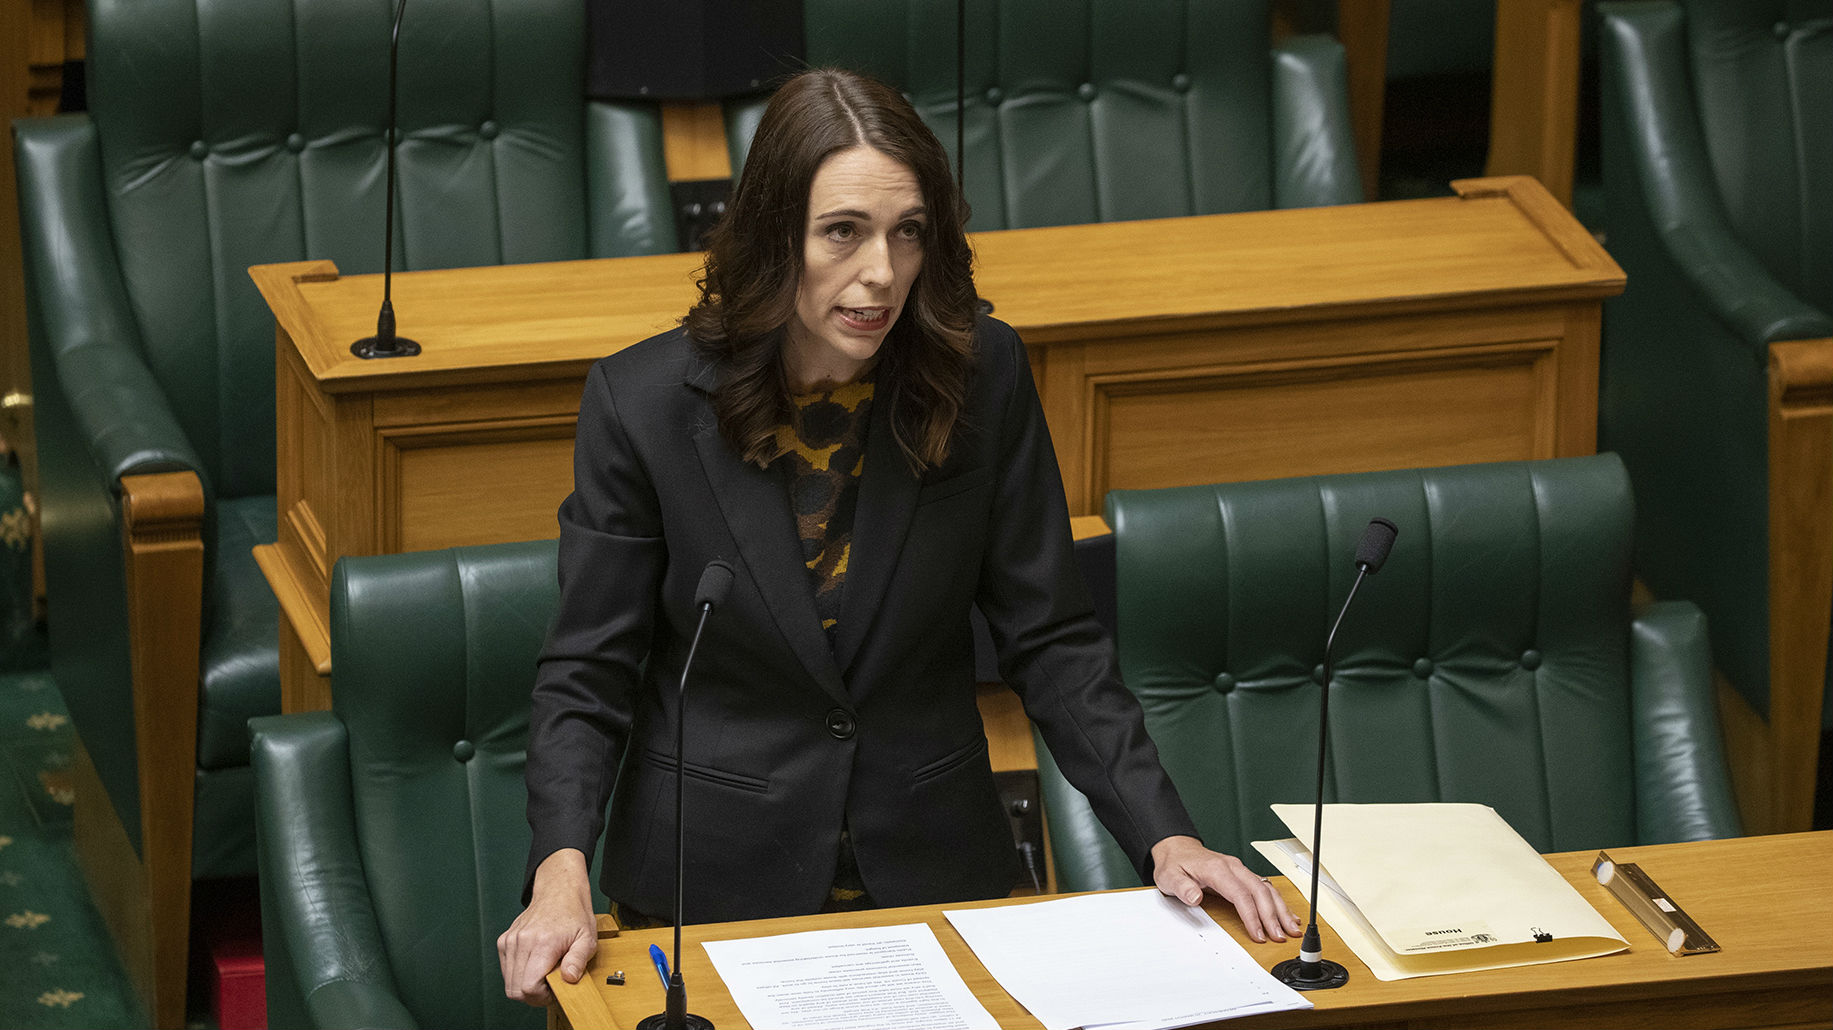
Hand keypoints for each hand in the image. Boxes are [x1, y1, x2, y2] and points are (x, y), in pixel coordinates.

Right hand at [497, 849, 597, 1006]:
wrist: (559, 891)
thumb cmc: (574, 915)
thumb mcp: (587, 938)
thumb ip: (578, 960)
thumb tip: (569, 979)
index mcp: (542, 943)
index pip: (528, 987)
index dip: (542, 996)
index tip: (555, 988)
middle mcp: (521, 942)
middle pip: (515, 990)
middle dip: (533, 995)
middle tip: (551, 984)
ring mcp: (509, 941)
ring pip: (509, 983)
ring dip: (525, 985)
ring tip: (544, 973)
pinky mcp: (504, 941)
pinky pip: (506, 971)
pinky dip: (519, 974)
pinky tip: (535, 965)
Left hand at [1150, 835, 1302, 943]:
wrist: (1177, 849)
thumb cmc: (1175, 864)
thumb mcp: (1170, 877)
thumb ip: (1183, 888)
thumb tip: (1195, 897)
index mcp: (1217, 869)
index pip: (1240, 894)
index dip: (1252, 916)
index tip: (1259, 934)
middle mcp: (1233, 867)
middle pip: (1260, 891)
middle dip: (1273, 916)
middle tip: (1280, 937)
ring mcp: (1240, 870)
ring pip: (1267, 889)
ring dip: (1281, 910)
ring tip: (1291, 929)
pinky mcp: (1243, 875)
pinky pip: (1265, 887)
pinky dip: (1278, 902)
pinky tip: (1287, 915)